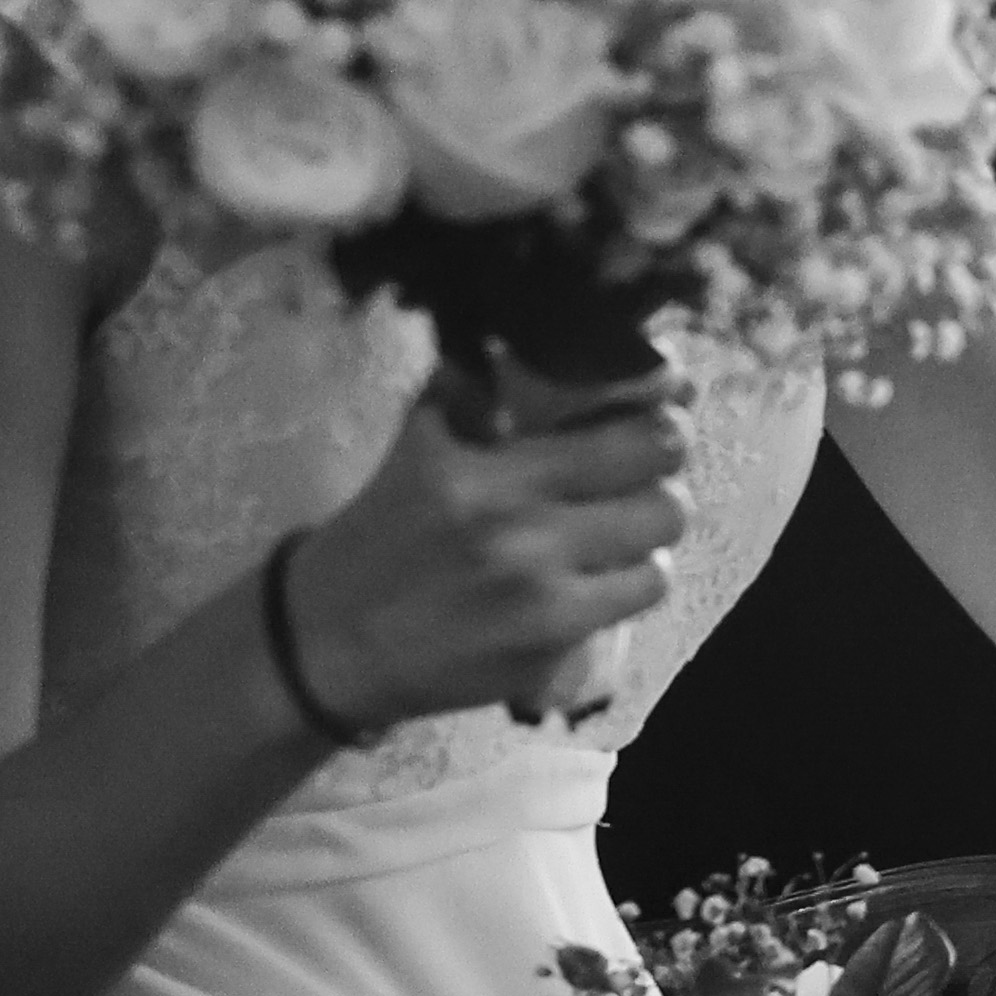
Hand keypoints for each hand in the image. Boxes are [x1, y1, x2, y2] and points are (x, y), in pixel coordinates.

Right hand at [288, 374, 693, 728]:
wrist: (328, 641)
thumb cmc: (383, 532)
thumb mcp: (420, 444)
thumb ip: (482, 389)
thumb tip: (558, 340)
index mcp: (482, 469)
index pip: (631, 434)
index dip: (666, 421)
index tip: (667, 414)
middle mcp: (516, 532)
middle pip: (664, 499)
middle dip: (663, 482)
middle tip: (643, 479)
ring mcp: (538, 600)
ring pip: (658, 562)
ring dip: (643, 546)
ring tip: (611, 536)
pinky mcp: (549, 655)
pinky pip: (626, 611)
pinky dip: (617, 593)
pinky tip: (586, 583)